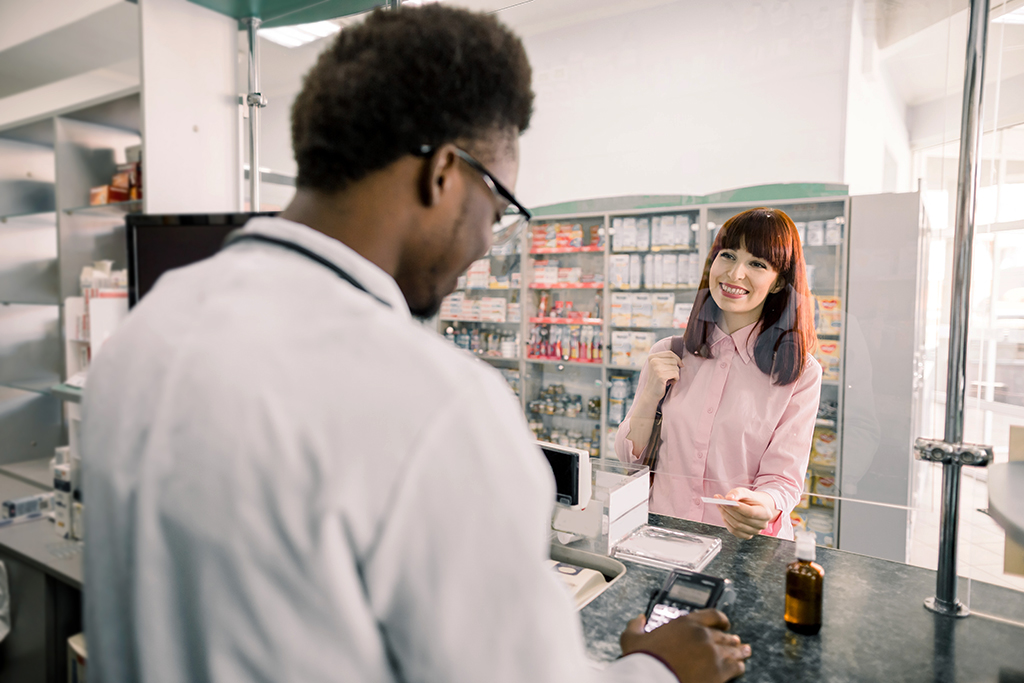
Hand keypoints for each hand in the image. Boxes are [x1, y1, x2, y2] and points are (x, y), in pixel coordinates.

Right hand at [620, 609, 749, 682]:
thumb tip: (638, 619)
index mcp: (685, 622)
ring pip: (733, 649)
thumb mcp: (632, 638)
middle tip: (735, 640)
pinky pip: (735, 666)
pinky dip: (739, 666)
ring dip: (739, 651)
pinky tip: (740, 667)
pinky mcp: (719, 671)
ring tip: (744, 652)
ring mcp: (713, 653)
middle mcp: (702, 634)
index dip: (721, 618)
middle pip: (723, 634)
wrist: (653, 679)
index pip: (711, 614)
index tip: (724, 622)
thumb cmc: (645, 660)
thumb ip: (635, 625)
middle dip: (730, 637)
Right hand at [641, 350, 683, 401]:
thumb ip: (666, 360)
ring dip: (675, 375)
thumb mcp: (659, 366)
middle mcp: (653, 360)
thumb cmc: (657, 380)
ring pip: (676, 367)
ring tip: (668, 379)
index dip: (677, 359)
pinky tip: (670, 382)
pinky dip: (675, 379)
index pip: (670, 353)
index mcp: (652, 357)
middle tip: (669, 376)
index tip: (679, 366)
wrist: (650, 393)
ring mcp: (656, 368)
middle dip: (675, 369)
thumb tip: (682, 361)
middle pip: (674, 360)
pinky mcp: (661, 375)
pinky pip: (676, 374)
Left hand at [717, 488, 777, 539]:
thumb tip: (728, 498)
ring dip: (725, 515)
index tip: (726, 501)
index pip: (750, 512)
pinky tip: (724, 514)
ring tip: (720, 505)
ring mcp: (755, 532)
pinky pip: (734, 531)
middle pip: (742, 520)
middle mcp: (762, 524)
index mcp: (766, 513)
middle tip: (719, 501)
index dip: (737, 508)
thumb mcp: (744, 492)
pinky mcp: (747, 536)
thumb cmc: (749, 500)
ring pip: (736, 526)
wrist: (753, 507)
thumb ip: (737, 493)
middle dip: (728, 510)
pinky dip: (726, 522)